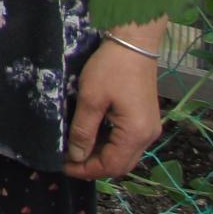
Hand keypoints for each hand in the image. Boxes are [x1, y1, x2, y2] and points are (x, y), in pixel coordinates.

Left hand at [65, 39, 160, 179]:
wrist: (134, 43)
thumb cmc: (111, 68)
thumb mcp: (91, 98)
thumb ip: (83, 130)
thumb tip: (76, 156)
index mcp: (135, 134)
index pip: (111, 166)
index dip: (86, 170)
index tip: (63, 166)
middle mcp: (147, 136)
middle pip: (120, 164)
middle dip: (94, 166)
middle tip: (68, 160)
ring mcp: (149, 128)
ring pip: (125, 154)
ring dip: (101, 155)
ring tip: (76, 149)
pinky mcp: (146, 119)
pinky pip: (127, 141)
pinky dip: (109, 144)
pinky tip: (91, 136)